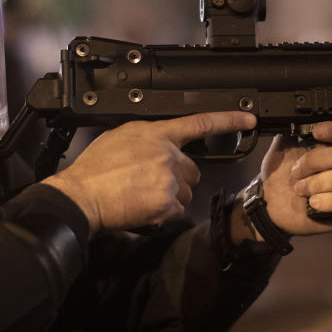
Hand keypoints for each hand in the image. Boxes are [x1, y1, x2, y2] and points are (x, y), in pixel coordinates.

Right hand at [42, 112, 255, 232]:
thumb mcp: (121, 137)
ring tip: (142, 193)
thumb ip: (148, 138)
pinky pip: (176, 209)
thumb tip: (159, 143)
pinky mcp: (166, 203)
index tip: (248, 120)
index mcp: (157, 134)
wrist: (83, 196)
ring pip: (186, 191)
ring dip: (171, 194)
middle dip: (178, 176)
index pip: (200, 123)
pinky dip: (163, 211)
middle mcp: (167, 155)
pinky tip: (142, 205)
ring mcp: (168, 180)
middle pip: (193, 169)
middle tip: (150, 181)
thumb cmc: (95, 168)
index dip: (228, 121)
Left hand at [235, 122, 331, 241]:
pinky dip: (328, 201)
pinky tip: (313, 203)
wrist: (273, 204)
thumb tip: (300, 117)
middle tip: (297, 171)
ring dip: (318, 183)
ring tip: (301, 189)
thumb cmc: (282, 175)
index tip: (316, 131)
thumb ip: (296, 130)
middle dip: (316, 161)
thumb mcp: (285, 146)